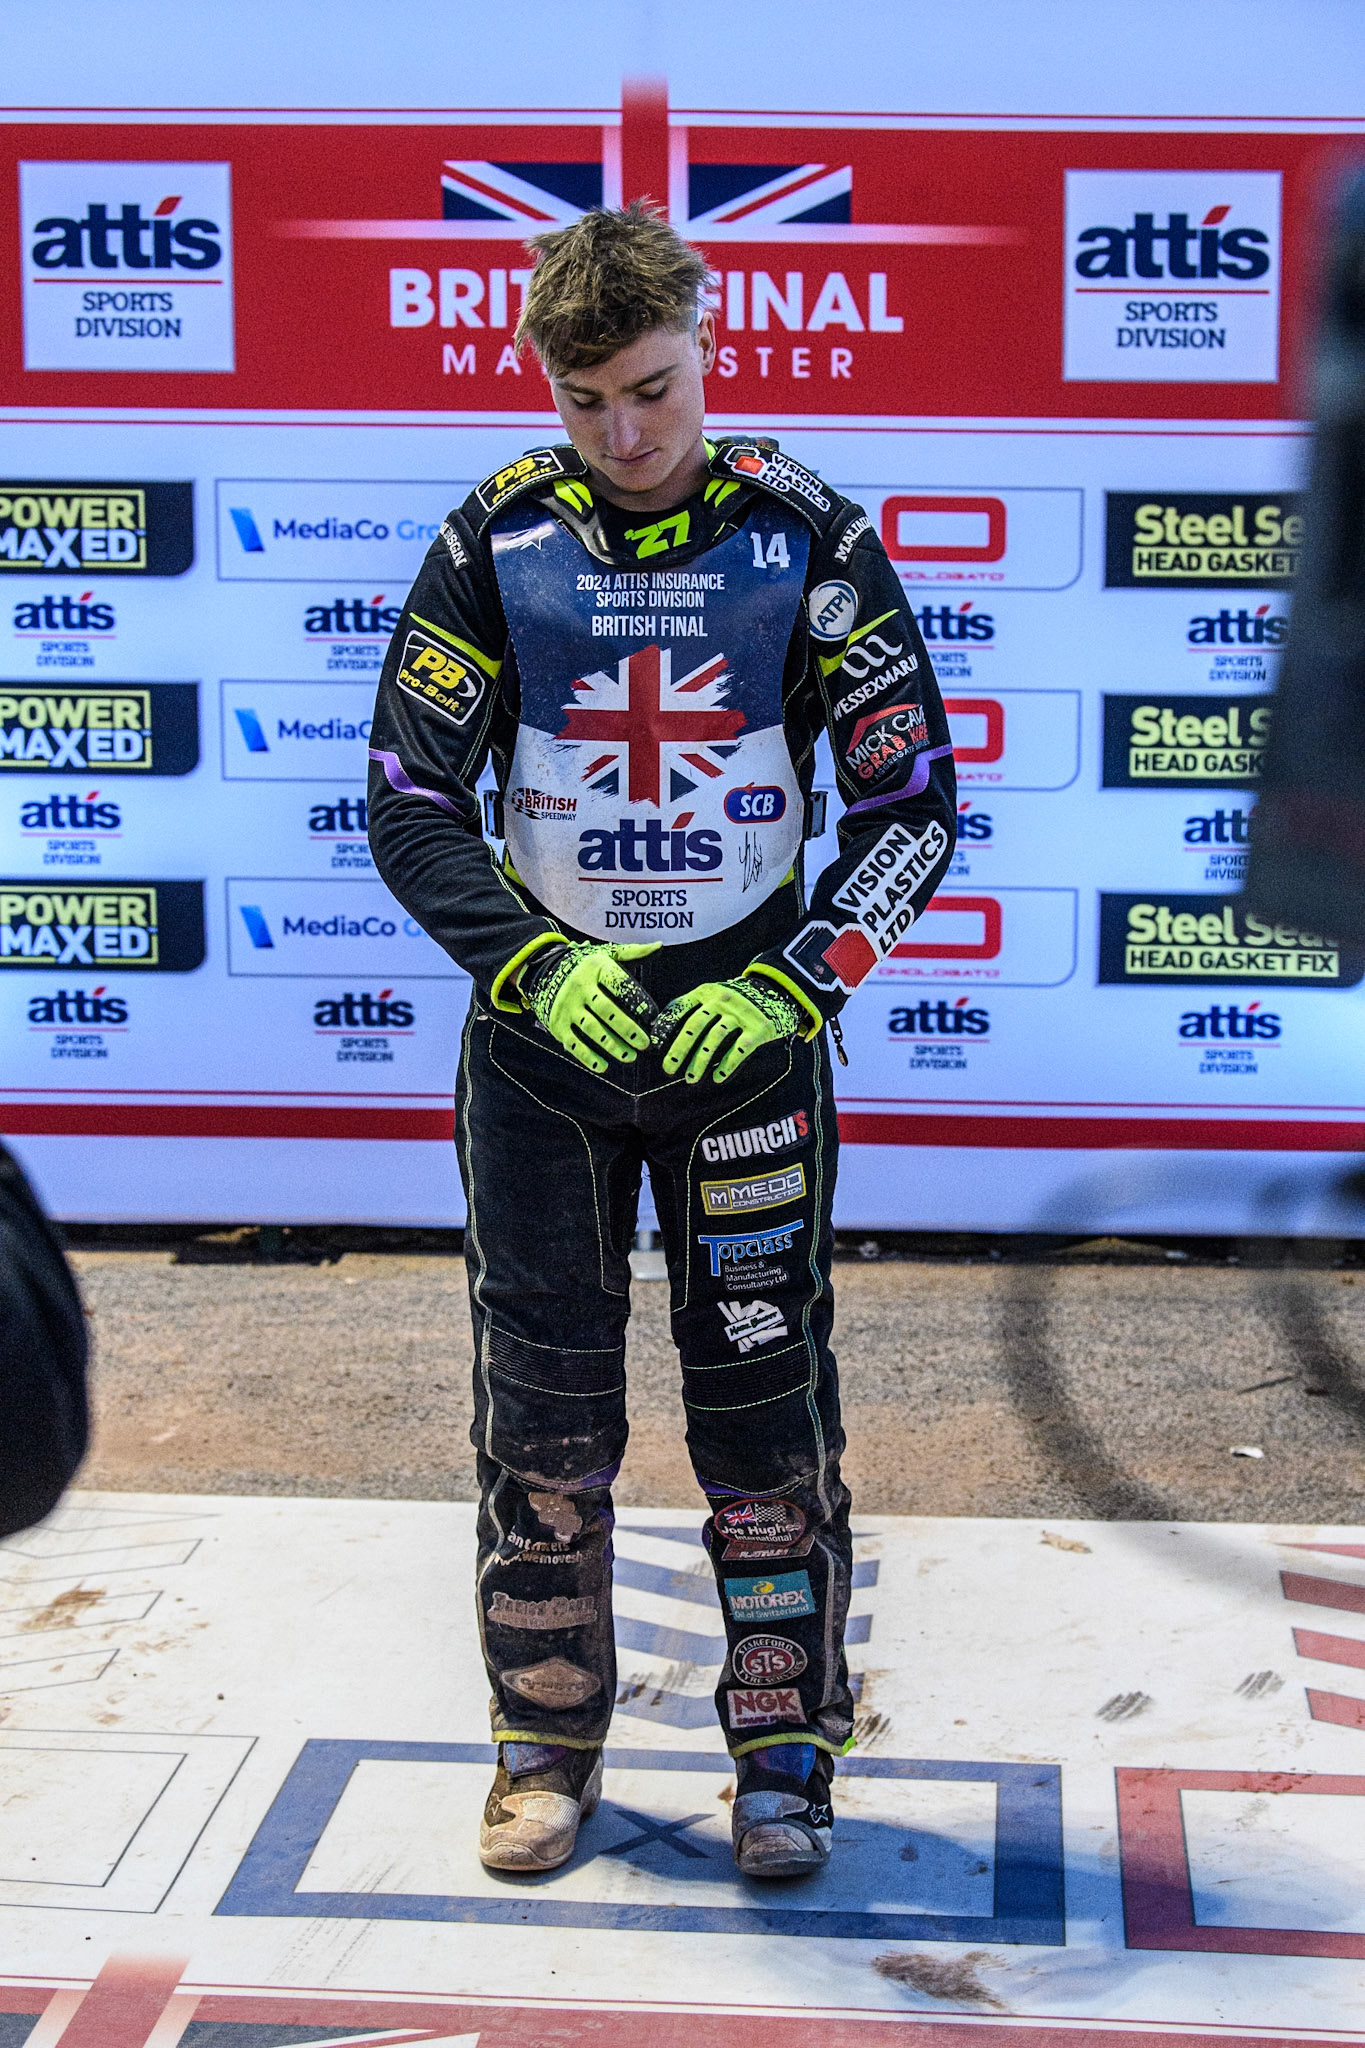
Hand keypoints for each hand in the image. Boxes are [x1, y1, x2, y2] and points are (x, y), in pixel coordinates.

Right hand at [518, 941, 658, 1074]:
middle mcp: (580, 987)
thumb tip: (659, 946)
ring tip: (630, 1056)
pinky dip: (588, 1057)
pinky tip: (604, 1066)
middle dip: (627, 1028)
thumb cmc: (587, 967)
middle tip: (645, 1043)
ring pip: (592, 1029)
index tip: (653, 1016)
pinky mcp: (557, 1024)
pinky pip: (573, 1043)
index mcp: (596, 968)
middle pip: (607, 1011)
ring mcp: (567, 1006)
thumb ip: (633, 953)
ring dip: (612, 1045)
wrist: (544, 972)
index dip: (638, 1000)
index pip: (620, 985)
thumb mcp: (607, 955)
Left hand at [653, 975, 801, 1083]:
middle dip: (679, 1049)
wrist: (778, 992)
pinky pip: (739, 1049)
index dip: (666, 1027)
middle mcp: (722, 1000)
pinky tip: (718, 1077)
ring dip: (700, 1061)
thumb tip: (660, 1027)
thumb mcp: (714, 995)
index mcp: (707, 991)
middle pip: (694, 1026)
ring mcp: (741, 1014)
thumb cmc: (736, 1000)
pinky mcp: (759, 1028)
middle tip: (669, 1069)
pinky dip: (727, 1065)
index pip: (680, 1008)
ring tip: (691, 1078)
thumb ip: (692, 1006)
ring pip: (715, 1039)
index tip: (655, 1046)